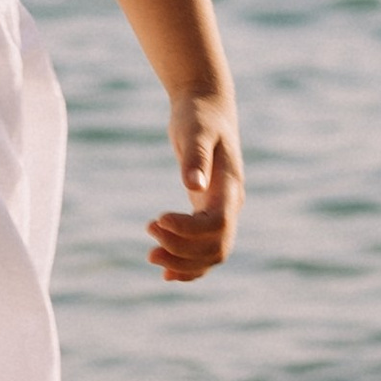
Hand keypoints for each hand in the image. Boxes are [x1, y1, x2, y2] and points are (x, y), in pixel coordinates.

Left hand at [149, 97, 241, 283]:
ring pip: (212, 254)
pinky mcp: (208, 212)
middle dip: (183, 252)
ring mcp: (222, 210)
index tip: (158, 219)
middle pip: (216, 247)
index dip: (188, 231)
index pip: (217, 224)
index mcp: (229, 187)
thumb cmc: (198, 116)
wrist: (207, 108)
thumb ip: (195, 157)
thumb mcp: (194, 130)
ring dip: (183, 262)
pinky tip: (166, 272)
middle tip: (149, 239)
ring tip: (150, 256)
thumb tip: (193, 185)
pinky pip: (204, 249)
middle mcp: (231, 204)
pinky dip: (188, 265)